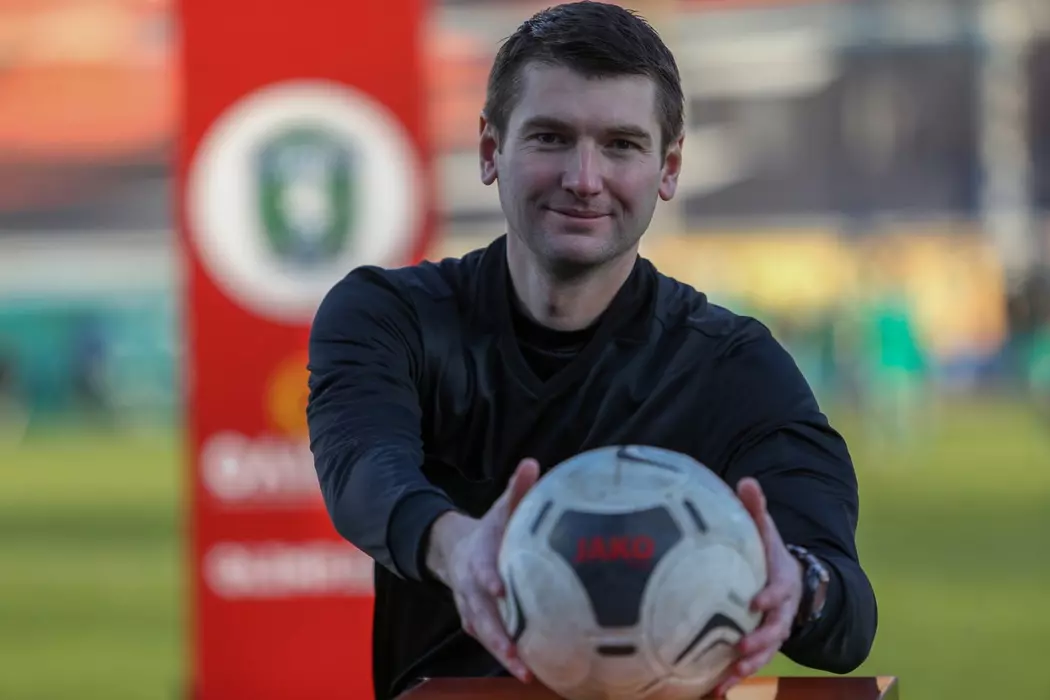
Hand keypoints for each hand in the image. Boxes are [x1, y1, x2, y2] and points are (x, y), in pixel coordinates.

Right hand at [425, 458, 540, 682]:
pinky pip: (493, 643)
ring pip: (487, 637)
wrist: (455, 552)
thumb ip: (516, 490)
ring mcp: (473, 611)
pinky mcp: (478, 625)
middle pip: (483, 618)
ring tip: (529, 675)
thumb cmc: (489, 531)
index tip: (503, 591)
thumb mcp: (499, 510)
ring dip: (505, 656)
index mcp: (478, 561)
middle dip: (499, 638)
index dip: (491, 582)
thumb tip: (532, 462)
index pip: (483, 573)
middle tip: (519, 656)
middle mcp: (473, 591)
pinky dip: (509, 659)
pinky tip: (535, 673)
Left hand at [713, 477, 802, 696]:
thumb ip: (756, 508)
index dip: (770, 597)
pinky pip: (746, 664)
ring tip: (729, 679)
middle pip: (774, 630)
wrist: (792, 582)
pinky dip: (732, 679)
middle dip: (760, 641)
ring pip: (763, 653)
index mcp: (781, 583)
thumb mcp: (766, 530)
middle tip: (741, 648)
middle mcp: (780, 613)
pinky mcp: (758, 646)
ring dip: (747, 667)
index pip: (779, 591)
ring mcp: (771, 632)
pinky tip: (713, 692)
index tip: (755, 601)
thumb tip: (746, 481)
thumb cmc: (770, 554)